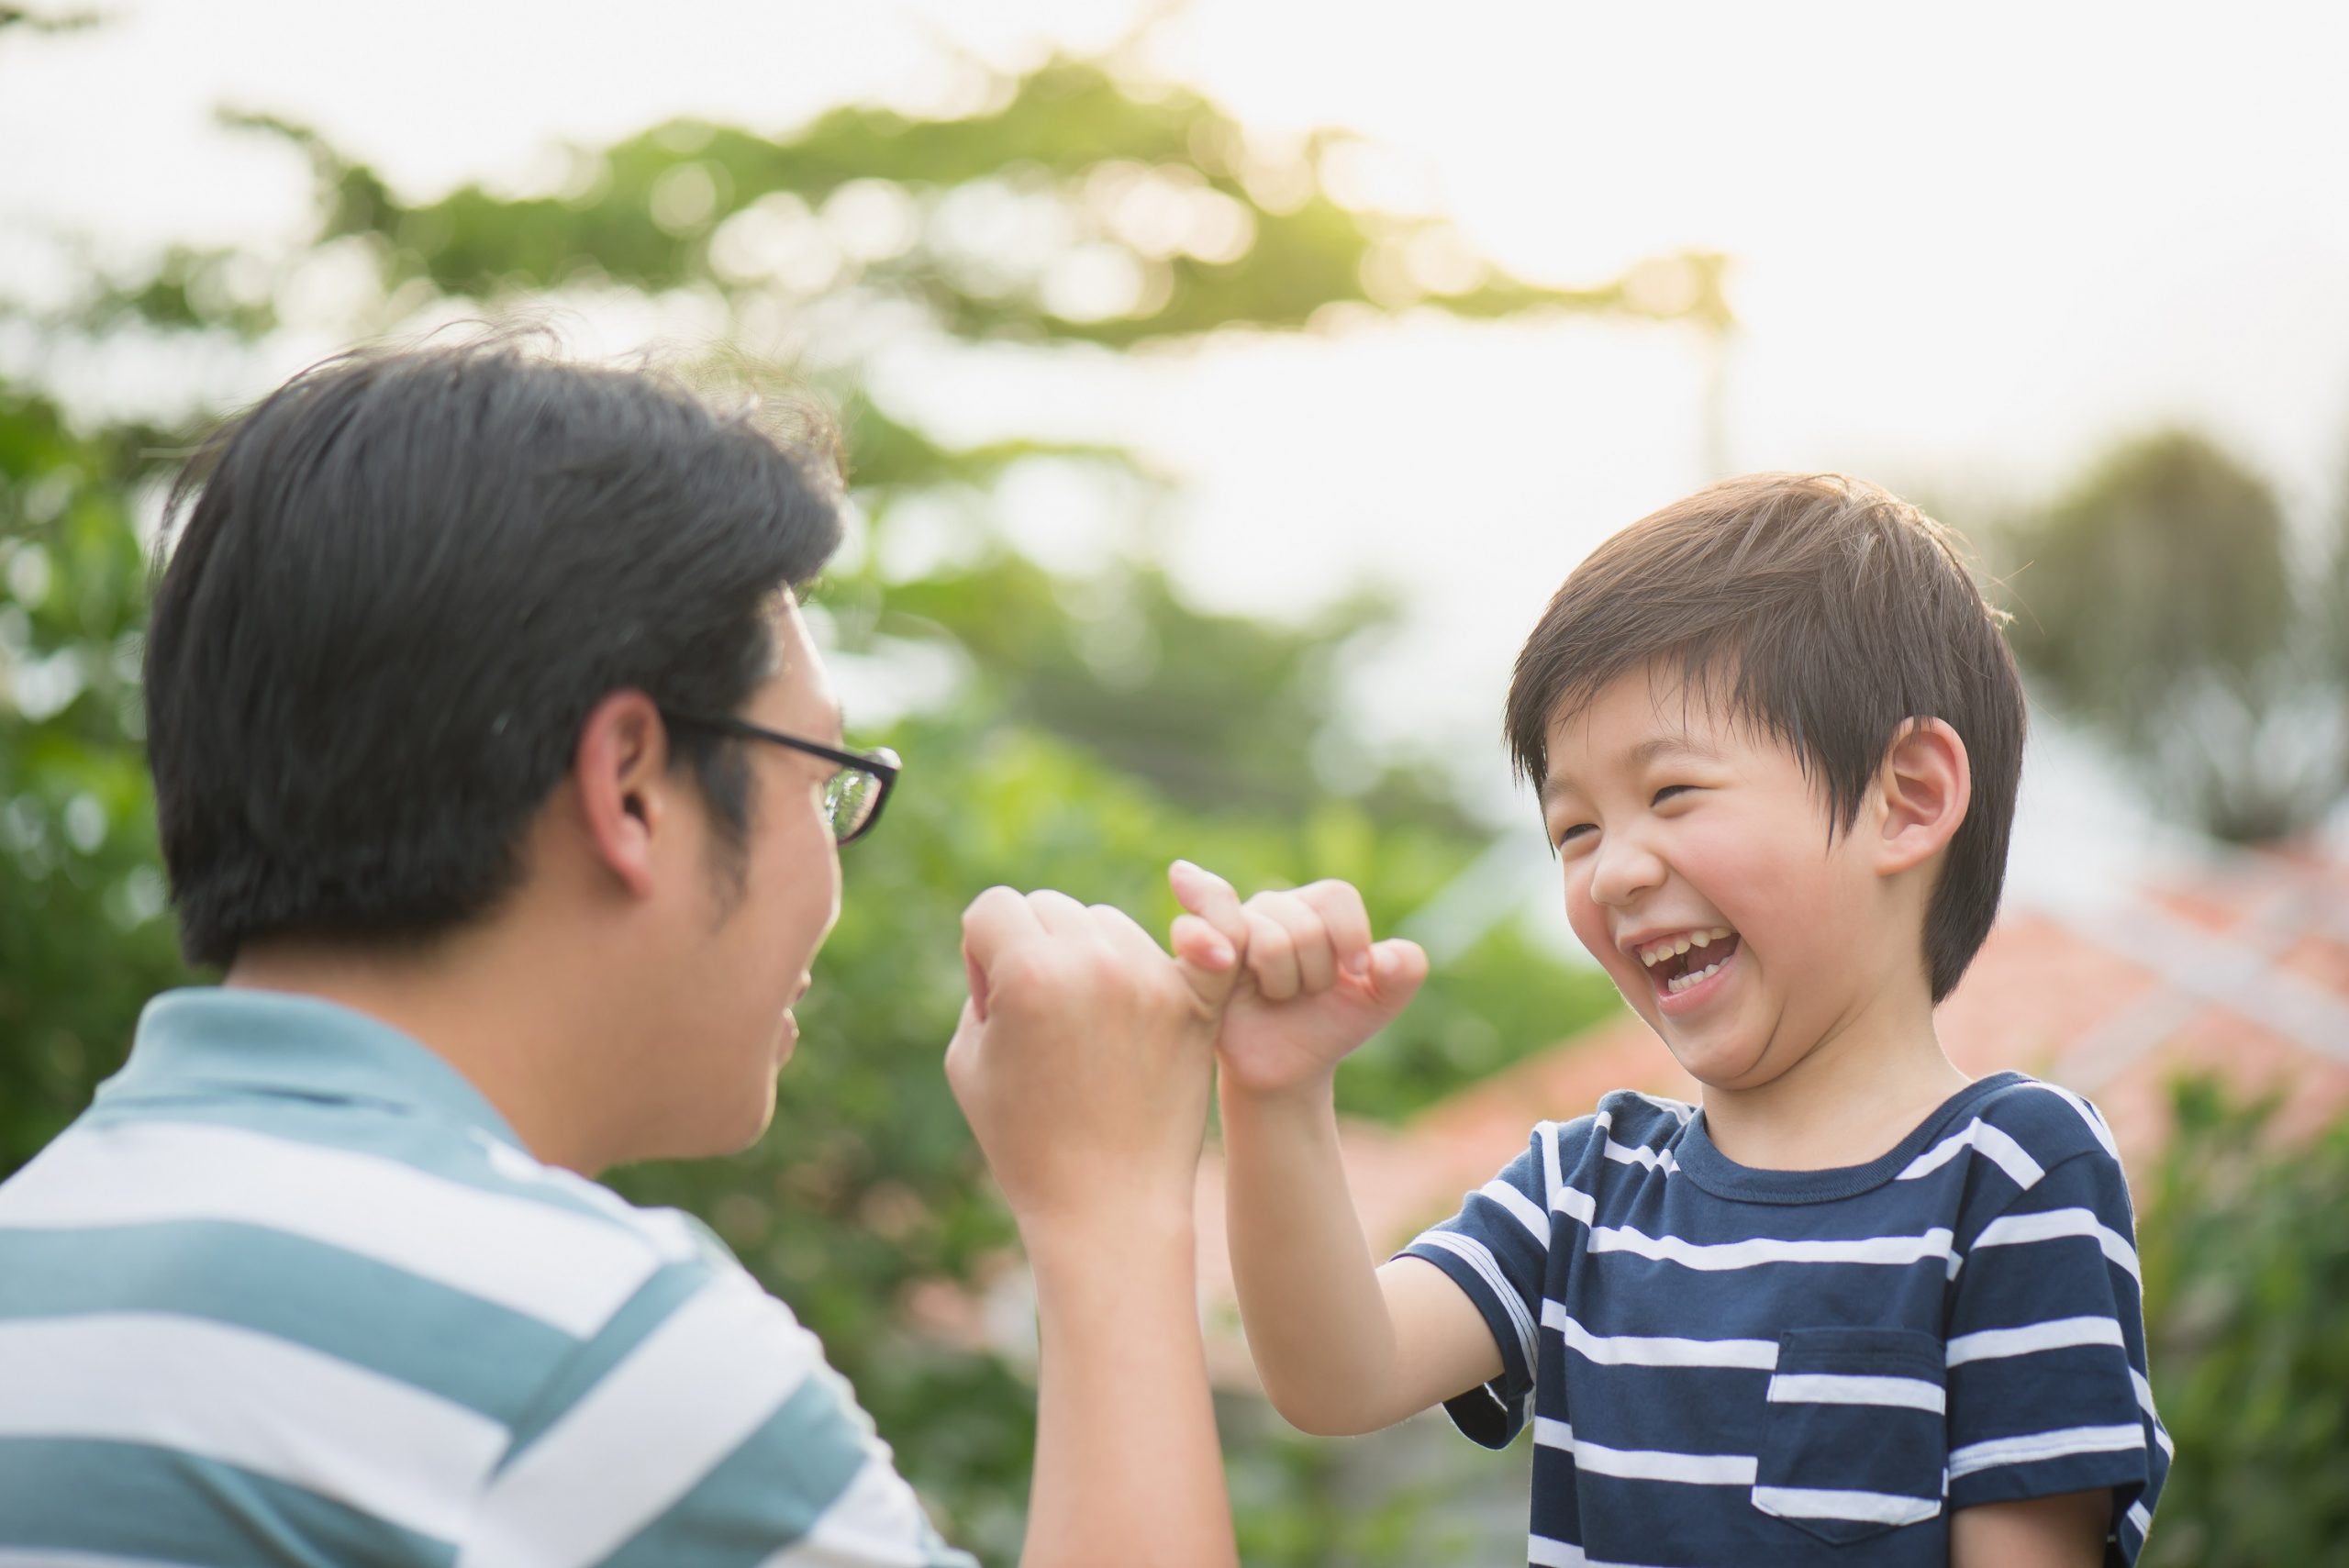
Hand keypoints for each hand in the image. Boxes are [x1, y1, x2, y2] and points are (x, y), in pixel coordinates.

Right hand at [945, 873, 1248, 1233]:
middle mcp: (1096, 961)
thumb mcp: (968, 1060)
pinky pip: (1201, 938)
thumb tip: (1015, 945)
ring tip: (1087, 1025)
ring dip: (1090, 953)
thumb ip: (982, 984)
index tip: (992, 1003)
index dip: (981, 951)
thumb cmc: (1026, 1143)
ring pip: (1107, 922)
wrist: (1107, 1207)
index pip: (994, 907)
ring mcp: (1152, 979)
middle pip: (1051, 907)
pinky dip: (1197, 933)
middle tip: (1039, 1021)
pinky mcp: (1196, 1004)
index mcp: (1030, 972)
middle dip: (1033, 948)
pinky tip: (1188, 941)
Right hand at [1171, 865, 1427, 1098]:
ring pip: (1264, 936)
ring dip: (1283, 983)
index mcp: (1315, 907)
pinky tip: (1219, 953)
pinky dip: (1202, 936)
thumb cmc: (1331, 1026)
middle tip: (1305, 995)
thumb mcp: (1380, 1003)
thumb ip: (1405, 972)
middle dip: (1316, 972)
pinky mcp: (1197, 958)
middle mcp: (1270, 908)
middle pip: (1304, 922)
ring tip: (1278, 998)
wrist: (1287, 1070)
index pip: (1336, 896)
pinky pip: (1194, 931)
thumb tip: (1383, 958)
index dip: (1351, 937)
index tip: (1355, 976)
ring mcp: (1230, 929)